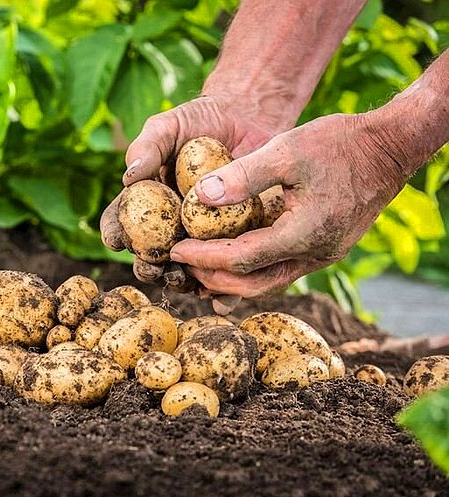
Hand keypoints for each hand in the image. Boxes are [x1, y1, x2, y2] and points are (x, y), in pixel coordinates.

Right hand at [100, 95, 285, 312]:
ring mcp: (201, 238)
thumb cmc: (198, 121)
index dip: (115, 234)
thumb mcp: (168, 126)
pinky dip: (224, 291)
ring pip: (185, 271)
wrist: (247, 119)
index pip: (120, 223)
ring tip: (186, 281)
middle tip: (153, 266)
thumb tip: (129, 177)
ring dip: (182, 282)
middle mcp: (169, 226)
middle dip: (148, 267)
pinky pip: (226, 271)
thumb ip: (147, 148)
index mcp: (145, 204)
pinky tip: (223, 298)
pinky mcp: (234, 242)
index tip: (117, 239)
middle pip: (150, 256)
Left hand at [170, 112, 407, 297]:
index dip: (204, 257)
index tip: (174, 249)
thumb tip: (200, 197)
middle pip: (252, 284)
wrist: (389, 149)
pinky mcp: (323, 250)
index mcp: (304, 233)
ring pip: (266, 283)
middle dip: (212, 277)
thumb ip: (244, 175)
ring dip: (230, 280)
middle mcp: (314, 255)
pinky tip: (230, 263)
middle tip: (181, 263)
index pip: (241, 259)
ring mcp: (321, 256)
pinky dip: (251, 271)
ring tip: (198, 267)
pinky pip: (280, 271)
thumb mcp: (288, 149)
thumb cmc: (340, 143)